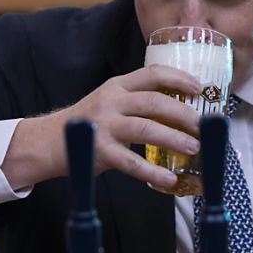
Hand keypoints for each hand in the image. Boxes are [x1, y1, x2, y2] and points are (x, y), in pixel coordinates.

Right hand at [5, 64, 202, 187]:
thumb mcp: (111, 102)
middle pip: (154, 102)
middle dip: (183, 113)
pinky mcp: (100, 151)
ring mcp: (105, 125)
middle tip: (204, 125)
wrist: (49, 142)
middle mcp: (112, 101)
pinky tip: (169, 179)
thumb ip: (138, 102)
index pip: (152, 74)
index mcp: (117, 86)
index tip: (199, 87)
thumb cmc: (89, 123)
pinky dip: (153, 172)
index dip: (179, 78)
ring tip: (194, 147)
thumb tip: (180, 110)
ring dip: (174, 138)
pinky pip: (132, 162)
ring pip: (147, 129)